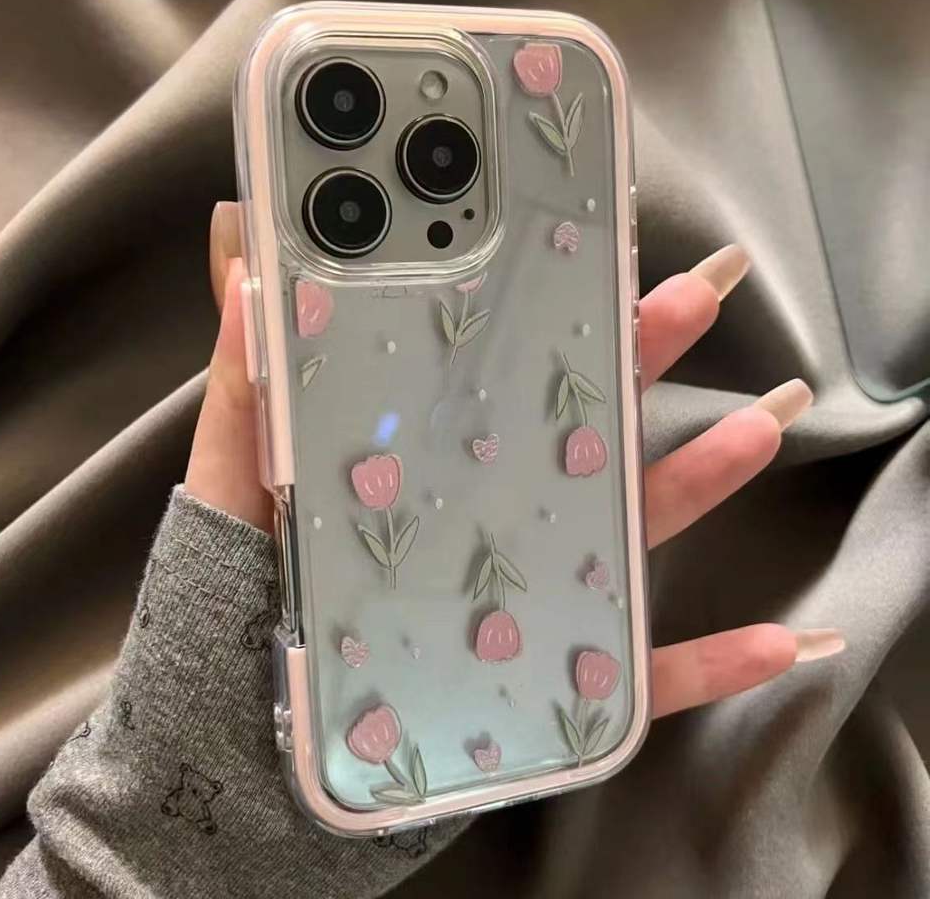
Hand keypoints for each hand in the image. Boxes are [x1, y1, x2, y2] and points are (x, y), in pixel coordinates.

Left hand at [187, 202, 841, 720]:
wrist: (239, 755)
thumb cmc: (236, 611)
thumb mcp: (233, 492)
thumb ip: (245, 396)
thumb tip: (245, 275)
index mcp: (430, 472)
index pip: (495, 382)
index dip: (539, 318)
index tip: (582, 254)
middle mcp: (491, 524)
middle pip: (578, 437)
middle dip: (635, 366)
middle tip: (689, 298)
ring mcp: (530, 605)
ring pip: (627, 539)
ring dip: (697, 486)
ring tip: (756, 430)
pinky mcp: (549, 694)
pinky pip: (639, 683)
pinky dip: (710, 667)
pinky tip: (778, 641)